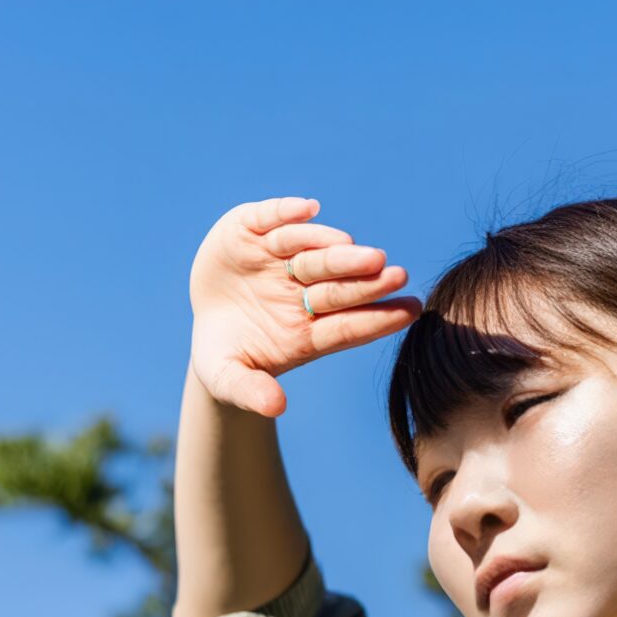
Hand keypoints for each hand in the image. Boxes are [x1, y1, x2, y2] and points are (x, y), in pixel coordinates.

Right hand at [188, 196, 422, 416]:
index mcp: (307, 331)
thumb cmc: (226, 356)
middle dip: (363, 280)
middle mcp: (303, 292)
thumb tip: (276, 407)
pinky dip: (287, 212)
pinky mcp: (253, 232)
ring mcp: (280, 259)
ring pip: (310, 251)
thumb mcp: (228, 377)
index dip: (378, 319)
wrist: (206, 324)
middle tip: (395, 274)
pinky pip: (272, 219)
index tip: (411, 311)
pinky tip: (309, 209)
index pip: (348, 326)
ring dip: (331, 248)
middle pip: (336, 286)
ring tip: (350, 245)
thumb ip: (250, 391)